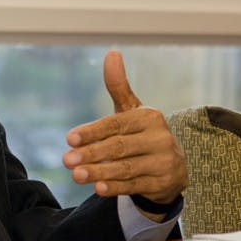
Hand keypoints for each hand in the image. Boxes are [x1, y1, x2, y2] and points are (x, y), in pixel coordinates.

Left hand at [61, 51, 186, 204]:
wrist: (173, 166)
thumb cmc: (143, 134)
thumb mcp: (132, 111)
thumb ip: (118, 85)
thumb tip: (112, 52)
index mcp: (149, 116)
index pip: (116, 124)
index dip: (92, 131)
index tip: (69, 139)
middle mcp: (159, 137)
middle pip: (119, 146)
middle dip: (91, 153)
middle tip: (66, 160)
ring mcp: (164, 161)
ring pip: (126, 167)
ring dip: (99, 172)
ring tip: (76, 175)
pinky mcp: (164, 183)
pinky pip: (135, 185)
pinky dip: (116, 187)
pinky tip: (98, 188)